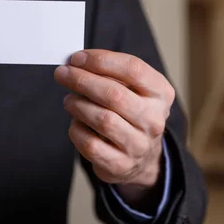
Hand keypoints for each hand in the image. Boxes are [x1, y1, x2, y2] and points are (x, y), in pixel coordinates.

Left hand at [54, 50, 174, 199]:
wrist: (142, 157)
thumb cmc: (129, 113)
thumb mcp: (132, 89)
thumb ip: (109, 73)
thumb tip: (76, 63)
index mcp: (160, 93)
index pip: (133, 68)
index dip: (100, 60)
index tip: (76, 58)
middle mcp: (154, 119)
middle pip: (114, 94)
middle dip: (82, 80)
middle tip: (62, 74)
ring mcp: (139, 145)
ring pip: (103, 119)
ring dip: (78, 105)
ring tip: (69, 100)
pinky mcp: (121, 164)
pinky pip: (91, 144)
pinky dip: (76, 129)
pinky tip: (75, 123)